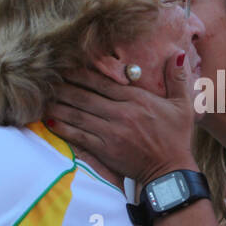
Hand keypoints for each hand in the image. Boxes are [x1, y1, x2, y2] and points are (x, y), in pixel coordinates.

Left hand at [45, 52, 195, 186]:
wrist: (171, 171)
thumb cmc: (177, 138)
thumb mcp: (183, 106)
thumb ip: (177, 78)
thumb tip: (178, 53)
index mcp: (136, 100)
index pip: (102, 83)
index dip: (81, 74)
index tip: (66, 67)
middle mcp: (121, 114)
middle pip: (85, 96)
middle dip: (64, 87)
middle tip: (46, 79)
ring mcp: (111, 132)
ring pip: (78, 115)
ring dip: (59, 105)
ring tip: (42, 98)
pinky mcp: (105, 150)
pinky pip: (79, 136)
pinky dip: (63, 128)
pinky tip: (50, 121)